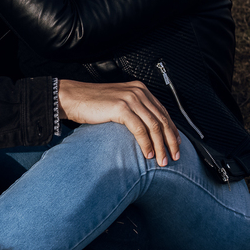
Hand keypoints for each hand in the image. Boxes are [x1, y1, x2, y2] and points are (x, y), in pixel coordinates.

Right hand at [57, 80, 180, 165]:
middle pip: (162, 119)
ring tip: (162, 160)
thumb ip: (134, 111)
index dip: (172, 130)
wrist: (72, 98)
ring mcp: (130, 99)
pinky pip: (140, 129)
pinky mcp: (121, 108)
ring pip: (154, 126)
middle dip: (170, 141)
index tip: (177, 144)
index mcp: (140, 89)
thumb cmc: (92, 104)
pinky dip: (146, 144)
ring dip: (160, 146)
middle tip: (175, 156)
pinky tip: (148, 154)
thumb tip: (147, 131)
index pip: (163, 112)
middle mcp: (138, 92)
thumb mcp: (119, 104)